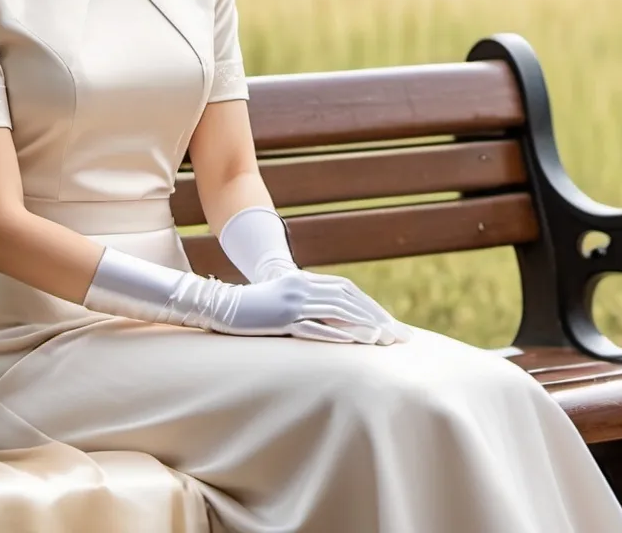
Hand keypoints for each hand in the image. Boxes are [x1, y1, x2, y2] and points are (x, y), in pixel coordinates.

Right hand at [256, 260, 411, 344]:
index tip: (392, 324)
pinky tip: (353, 340)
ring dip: (363, 324)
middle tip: (400, 335)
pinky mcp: (281, 317)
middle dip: (376, 316)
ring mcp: (292, 301)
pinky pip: (313, 325)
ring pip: (335, 310)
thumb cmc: (255, 308)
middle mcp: (302, 286)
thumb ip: (308, 305)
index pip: (347, 290)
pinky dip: (335, 331)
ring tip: (385, 340)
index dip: (371, 306)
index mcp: (304, 280)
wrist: (222, 304)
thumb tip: (336, 321)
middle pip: (347, 298)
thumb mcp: (285, 301)